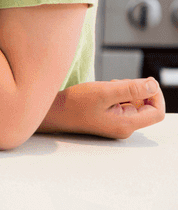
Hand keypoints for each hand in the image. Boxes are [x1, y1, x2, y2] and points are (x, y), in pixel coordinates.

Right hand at [47, 78, 165, 138]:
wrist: (53, 112)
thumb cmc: (74, 104)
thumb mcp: (104, 92)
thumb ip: (131, 89)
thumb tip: (154, 85)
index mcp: (126, 124)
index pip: (157, 112)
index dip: (155, 95)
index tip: (143, 82)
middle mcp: (124, 127)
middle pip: (146, 107)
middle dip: (138, 91)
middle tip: (117, 83)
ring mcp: (116, 123)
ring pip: (134, 104)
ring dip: (126, 91)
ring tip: (107, 87)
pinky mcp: (109, 118)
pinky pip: (122, 105)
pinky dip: (117, 94)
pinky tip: (102, 92)